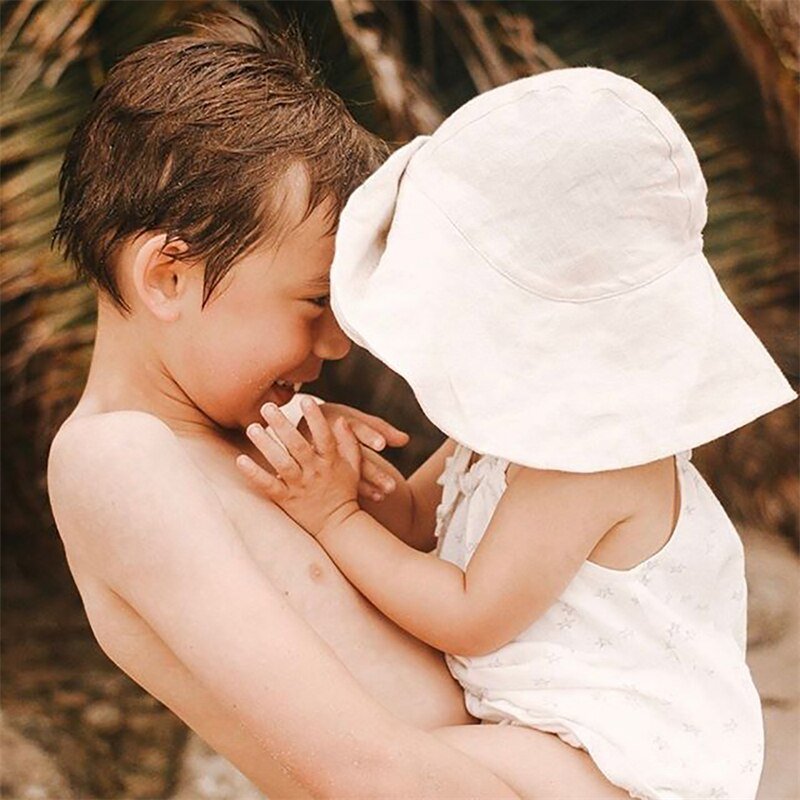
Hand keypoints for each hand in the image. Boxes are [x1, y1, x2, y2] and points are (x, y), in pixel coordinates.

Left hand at [238, 399, 361, 537]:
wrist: (338, 526)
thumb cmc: (344, 491)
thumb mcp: (353, 465)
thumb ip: (348, 442)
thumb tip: (341, 420)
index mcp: (330, 462)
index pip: (324, 437)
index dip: (316, 419)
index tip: (307, 400)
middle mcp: (314, 472)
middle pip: (298, 446)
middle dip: (283, 425)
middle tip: (268, 406)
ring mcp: (299, 486)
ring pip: (281, 463)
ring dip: (266, 445)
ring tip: (252, 428)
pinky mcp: (286, 500)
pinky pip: (268, 485)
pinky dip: (254, 473)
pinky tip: (240, 460)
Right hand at [300, 402, 409, 503]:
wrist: (295, 427)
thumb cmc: (333, 421)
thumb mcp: (355, 420)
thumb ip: (381, 430)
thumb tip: (406, 440)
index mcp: (339, 420)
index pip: (356, 427)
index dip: (369, 434)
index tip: (382, 444)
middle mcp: (327, 438)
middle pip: (352, 456)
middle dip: (372, 472)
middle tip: (392, 487)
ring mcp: (316, 456)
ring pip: (341, 473)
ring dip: (363, 486)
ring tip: (383, 497)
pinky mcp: (308, 470)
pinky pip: (328, 484)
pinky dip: (344, 494)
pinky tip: (356, 505)